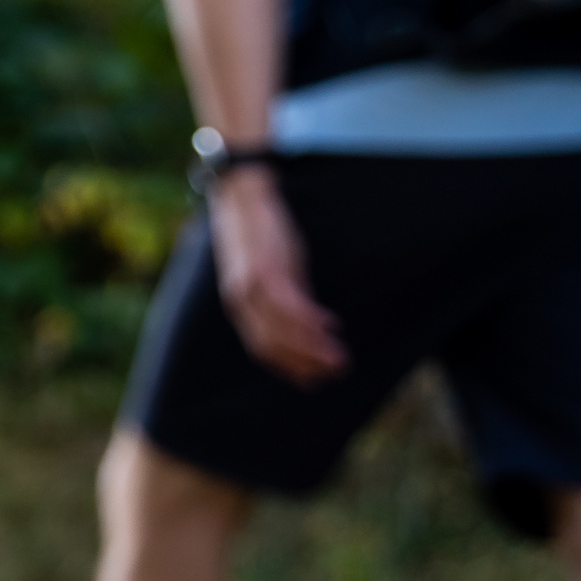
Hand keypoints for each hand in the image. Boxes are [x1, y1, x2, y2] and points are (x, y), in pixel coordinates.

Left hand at [209, 167, 345, 383]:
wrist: (245, 199)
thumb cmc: (261, 237)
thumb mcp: (274, 273)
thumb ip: (287, 297)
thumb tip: (310, 321)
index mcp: (241, 305)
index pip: (263, 348)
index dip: (288, 367)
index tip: (314, 381)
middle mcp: (242, 301)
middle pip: (272, 345)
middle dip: (305, 364)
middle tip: (335, 373)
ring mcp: (253, 287)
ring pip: (283, 330)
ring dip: (313, 348)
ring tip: (340, 357)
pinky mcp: (267, 270)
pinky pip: (290, 304)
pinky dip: (310, 320)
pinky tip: (331, 326)